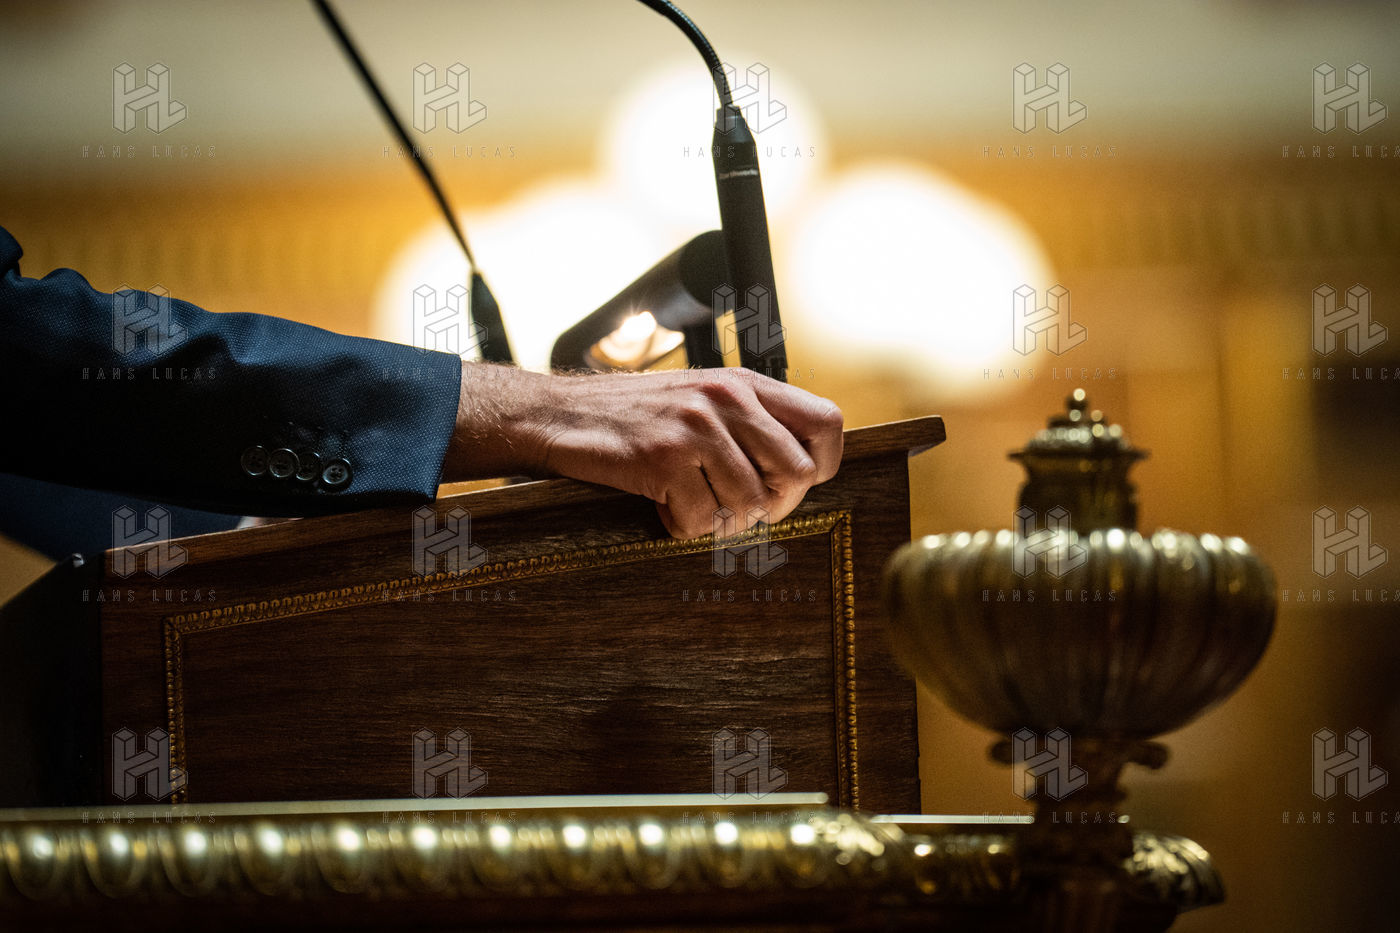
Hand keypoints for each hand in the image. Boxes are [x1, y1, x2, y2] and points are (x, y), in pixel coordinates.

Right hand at [442, 363, 843, 538]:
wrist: (559, 414)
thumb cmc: (634, 415)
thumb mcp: (701, 399)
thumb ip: (750, 422)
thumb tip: (805, 470)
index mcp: (744, 384)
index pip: (827, 422)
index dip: (822, 466)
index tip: (793, 485)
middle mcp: (726, 399)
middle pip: (797, 474)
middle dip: (773, 505)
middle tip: (737, 508)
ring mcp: (695, 428)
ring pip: (751, 504)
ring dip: (722, 519)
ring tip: (692, 503)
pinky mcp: (662, 459)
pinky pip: (703, 520)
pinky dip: (683, 526)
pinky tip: (662, 506)